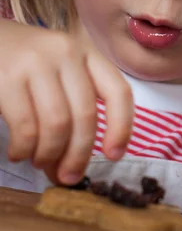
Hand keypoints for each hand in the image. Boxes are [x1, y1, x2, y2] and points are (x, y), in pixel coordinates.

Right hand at [0, 20, 132, 184]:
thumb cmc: (28, 65)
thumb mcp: (60, 73)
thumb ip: (73, 109)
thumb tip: (73, 168)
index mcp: (87, 53)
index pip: (118, 91)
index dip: (122, 127)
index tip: (114, 156)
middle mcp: (67, 53)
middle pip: (86, 115)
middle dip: (79, 155)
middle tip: (68, 177)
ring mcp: (37, 63)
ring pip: (57, 124)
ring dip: (49, 154)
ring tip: (39, 161)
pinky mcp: (8, 77)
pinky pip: (26, 126)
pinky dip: (24, 149)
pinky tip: (18, 153)